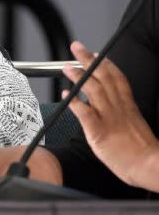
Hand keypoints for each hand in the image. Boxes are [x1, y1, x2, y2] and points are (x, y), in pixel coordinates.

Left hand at [64, 41, 158, 189]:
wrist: (149, 166)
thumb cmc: (141, 150)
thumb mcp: (134, 124)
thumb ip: (122, 112)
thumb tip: (109, 104)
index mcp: (128, 106)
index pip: (117, 79)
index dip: (106, 64)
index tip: (96, 53)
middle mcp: (118, 108)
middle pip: (103, 78)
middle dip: (89, 60)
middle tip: (77, 47)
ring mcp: (109, 118)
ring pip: (93, 91)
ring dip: (79, 77)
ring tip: (67, 67)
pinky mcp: (100, 132)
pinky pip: (85, 114)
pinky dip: (74, 103)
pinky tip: (66, 95)